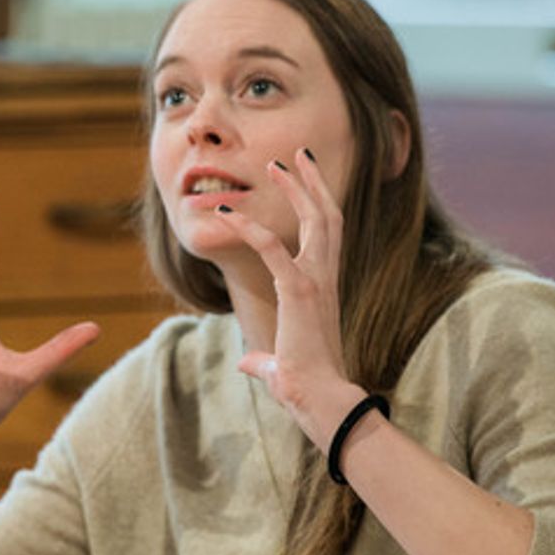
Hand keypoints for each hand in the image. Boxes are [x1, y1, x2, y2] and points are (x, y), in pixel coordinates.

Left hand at [217, 150, 356, 449]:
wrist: (320, 398)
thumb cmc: (305, 385)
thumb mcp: (280, 366)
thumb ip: (263, 360)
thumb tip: (248, 365)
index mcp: (325, 288)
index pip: (329, 234)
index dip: (319, 203)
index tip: (306, 180)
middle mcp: (326, 278)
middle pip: (328, 216)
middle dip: (312, 183)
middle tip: (295, 156)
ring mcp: (316, 280)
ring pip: (315, 219)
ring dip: (295, 189)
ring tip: (276, 164)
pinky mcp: (299, 289)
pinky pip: (270, 246)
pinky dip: (248, 225)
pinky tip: (225, 213)